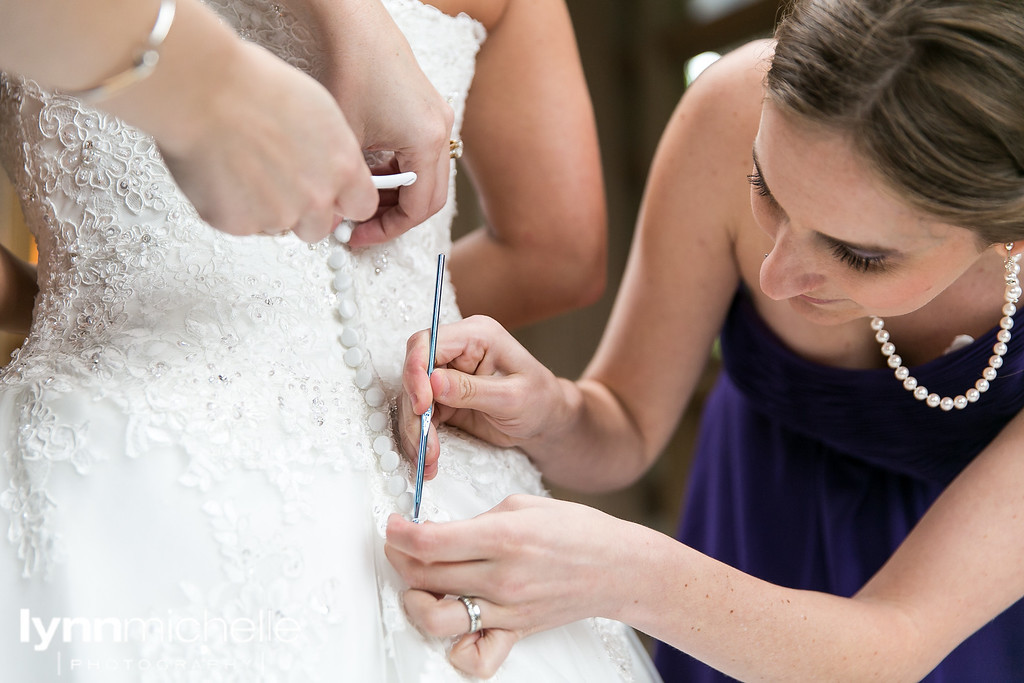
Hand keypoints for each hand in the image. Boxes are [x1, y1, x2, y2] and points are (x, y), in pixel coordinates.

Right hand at [160, 41, 376, 240]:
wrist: (203, 90)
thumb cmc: (254, 86)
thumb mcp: (318, 111)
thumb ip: (332, 152)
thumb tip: (329, 166)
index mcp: (342, 168)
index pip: (362, 206)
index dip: (343, 202)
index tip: (332, 196)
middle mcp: (316, 198)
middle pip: (320, 227)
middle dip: (303, 212)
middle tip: (278, 181)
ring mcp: (278, 215)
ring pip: (280, 227)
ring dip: (268, 209)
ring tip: (246, 169)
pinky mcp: (240, 224)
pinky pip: (243, 225)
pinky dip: (233, 207)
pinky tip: (224, 173)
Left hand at [318, 0, 454, 245]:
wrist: (351, 20)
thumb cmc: (347, 68)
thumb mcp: (344, 139)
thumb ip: (348, 185)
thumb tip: (340, 218)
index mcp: (426, 141)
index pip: (419, 209)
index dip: (387, 229)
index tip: (357, 235)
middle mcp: (440, 130)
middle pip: (430, 197)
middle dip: (395, 216)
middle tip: (360, 226)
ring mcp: (437, 117)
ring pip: (426, 176)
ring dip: (396, 194)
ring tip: (359, 199)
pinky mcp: (426, 107)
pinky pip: (420, 153)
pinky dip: (398, 170)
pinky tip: (367, 170)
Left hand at [385, 495, 629, 677]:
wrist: (619, 566)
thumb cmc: (579, 530)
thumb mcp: (523, 505)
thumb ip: (478, 519)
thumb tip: (442, 532)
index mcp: (504, 536)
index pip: (430, 542)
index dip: (400, 533)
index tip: (393, 525)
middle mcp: (502, 577)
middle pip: (425, 576)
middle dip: (399, 557)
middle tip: (399, 544)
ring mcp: (507, 609)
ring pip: (437, 617)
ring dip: (414, 600)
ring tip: (417, 584)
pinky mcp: (516, 631)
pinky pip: (475, 656)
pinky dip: (455, 649)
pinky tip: (453, 623)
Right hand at [397, 315, 562, 479]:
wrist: (546, 422)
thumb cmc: (541, 402)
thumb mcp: (512, 397)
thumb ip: (471, 389)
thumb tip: (433, 381)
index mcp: (476, 336)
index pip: (427, 343)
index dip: (416, 372)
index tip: (422, 406)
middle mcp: (457, 351)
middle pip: (414, 374)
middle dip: (415, 413)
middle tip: (424, 446)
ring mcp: (447, 375)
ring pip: (413, 400)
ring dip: (416, 432)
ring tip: (428, 460)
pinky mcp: (443, 399)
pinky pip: (421, 417)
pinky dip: (421, 440)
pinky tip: (429, 459)